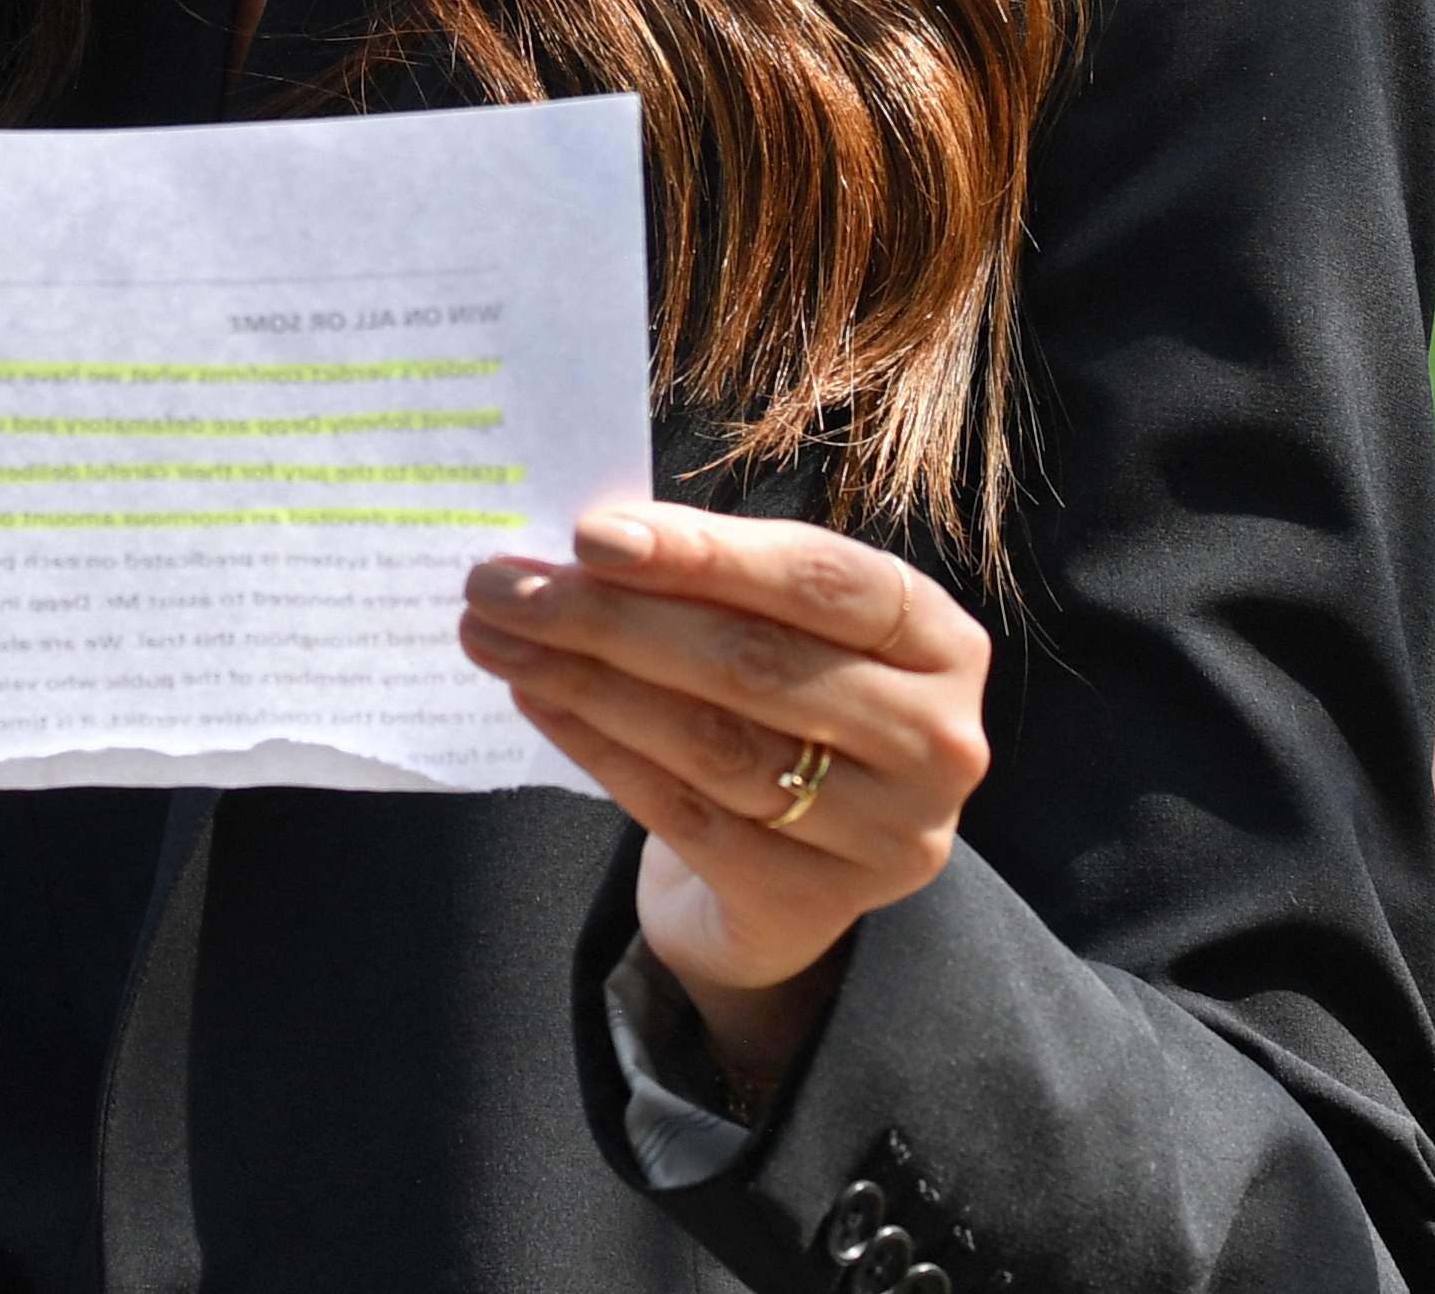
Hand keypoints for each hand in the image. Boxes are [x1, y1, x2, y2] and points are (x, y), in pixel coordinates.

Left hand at [463, 502, 991, 1093]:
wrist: (802, 867)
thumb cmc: (787, 706)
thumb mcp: (788, 632)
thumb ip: (715, 582)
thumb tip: (580, 544)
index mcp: (939, 642)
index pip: (819, 578)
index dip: (702, 552)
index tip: (588, 534)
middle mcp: (936, 739)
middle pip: (754, 661)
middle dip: (609, 616)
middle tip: (498, 584)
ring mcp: (886, 832)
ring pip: (711, 740)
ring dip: (585, 680)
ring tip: (495, 636)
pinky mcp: (815, 900)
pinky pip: (682, 813)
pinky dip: (598, 748)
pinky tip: (535, 701)